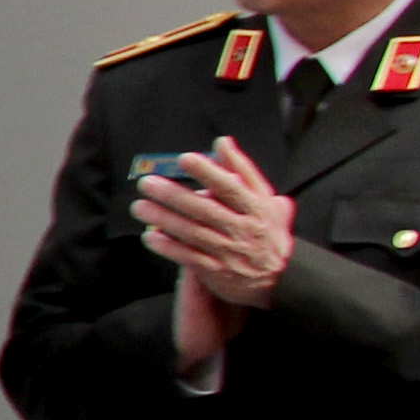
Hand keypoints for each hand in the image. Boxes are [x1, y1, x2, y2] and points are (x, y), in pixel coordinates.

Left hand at [133, 142, 293, 338]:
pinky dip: (169, 247)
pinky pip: (189, 257)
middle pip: (205, 210)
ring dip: (164, 220)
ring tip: (140, 207)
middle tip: (147, 184)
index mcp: (256, 208)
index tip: (185, 159)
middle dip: (174, 196)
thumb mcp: (264, 198)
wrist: (279, 277)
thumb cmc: (266, 230)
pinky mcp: (216, 270)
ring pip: (193, 232)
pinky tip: (150, 237)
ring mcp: (228, 251)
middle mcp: (242, 228)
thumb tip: (222, 142)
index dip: (208, 173)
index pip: (231, 187)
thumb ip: (242, 170)